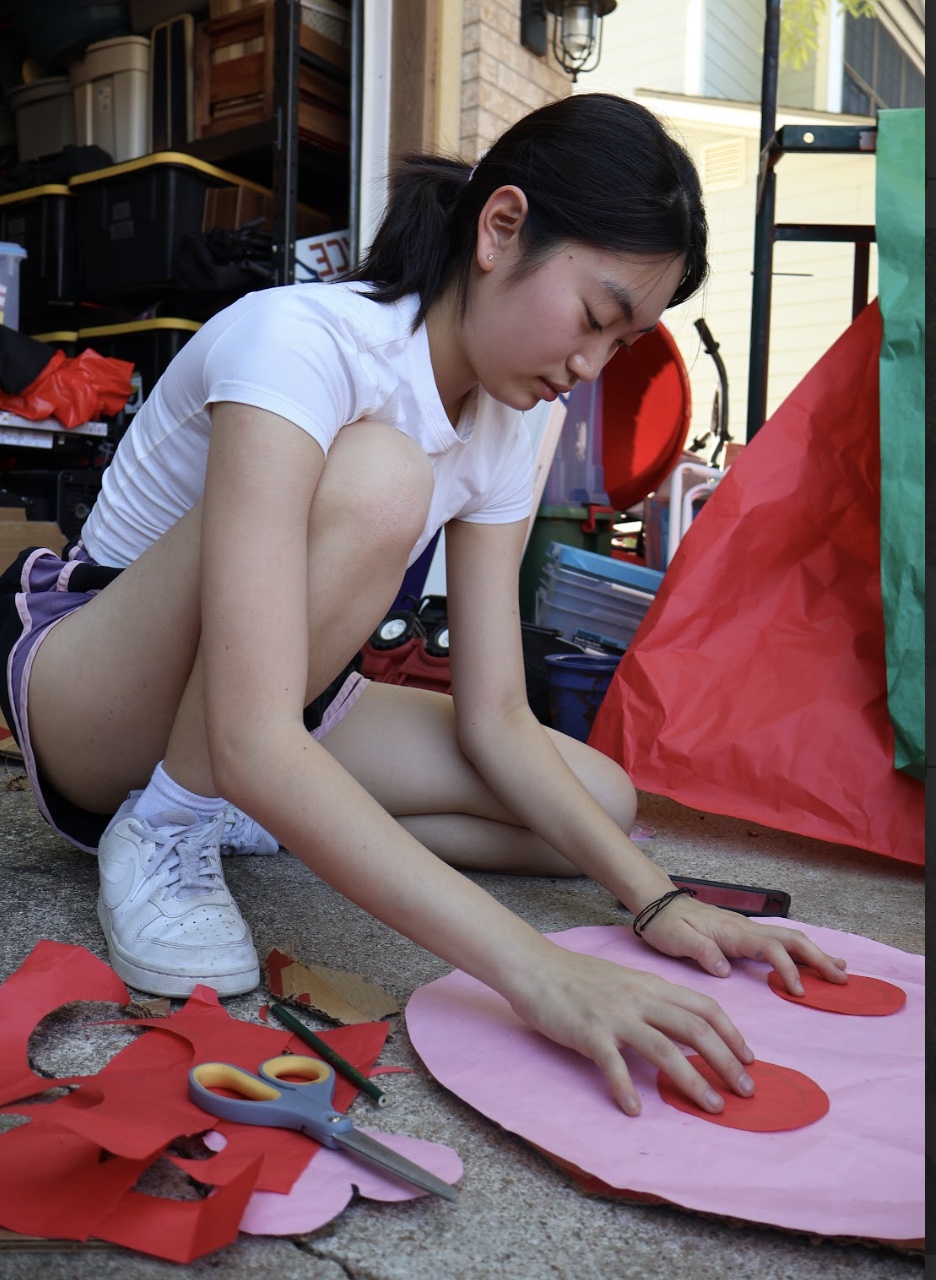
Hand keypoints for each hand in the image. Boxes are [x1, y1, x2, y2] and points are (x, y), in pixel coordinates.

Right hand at [509, 945, 756, 1115]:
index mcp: (651, 985)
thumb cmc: (577, 977)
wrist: (536, 967)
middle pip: (695, 1029)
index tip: (748, 1059)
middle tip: (745, 1090)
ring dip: (693, 1081)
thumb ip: (652, 999)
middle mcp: (639, 999)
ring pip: (664, 1049)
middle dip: (726, 1062)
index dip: (732, 1034)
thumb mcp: (625, 981)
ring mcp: (615, 1016)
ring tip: (711, 1107)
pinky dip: (627, 1088)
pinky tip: (635, 1110)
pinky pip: (613, 1065)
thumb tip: (680, 1026)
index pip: (704, 1007)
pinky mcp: (589, 1033)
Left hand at [636, 895, 847, 993]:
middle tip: (842, 978)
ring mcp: (747, 930)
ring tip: (840, 968)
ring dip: (816, 953)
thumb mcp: (677, 940)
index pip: (771, 949)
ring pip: (789, 939)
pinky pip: (779, 942)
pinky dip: (800, 951)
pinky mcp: (744, 934)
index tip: (800, 992)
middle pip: (792, 940)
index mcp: (733, 932)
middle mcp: (746, 928)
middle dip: (819, 958)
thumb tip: (726, 970)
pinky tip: (811, 960)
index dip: (789, 969)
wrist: (657, 904)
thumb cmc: (665, 924)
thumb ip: (703, 952)